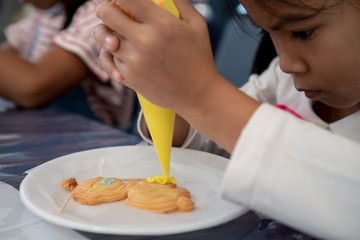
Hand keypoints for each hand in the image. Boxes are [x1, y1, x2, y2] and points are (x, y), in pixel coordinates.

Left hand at [93, 0, 218, 113]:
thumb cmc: (199, 57)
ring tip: (115, 33)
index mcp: (162, 23)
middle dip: (104, 7)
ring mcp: (134, 61)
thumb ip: (179, 1)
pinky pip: (108, 59)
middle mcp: (145, 40)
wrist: (198, 94)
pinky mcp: (129, 77)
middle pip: (106, 13)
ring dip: (106, 32)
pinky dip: (111, 54)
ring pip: (104, 38)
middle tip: (109, 9)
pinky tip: (119, 51)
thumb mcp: (197, 24)